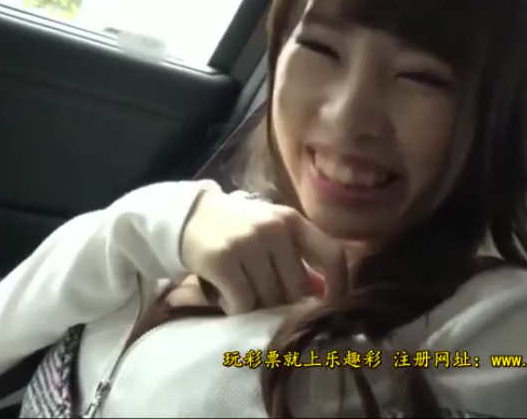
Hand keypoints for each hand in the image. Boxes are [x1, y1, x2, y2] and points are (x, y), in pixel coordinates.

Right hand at [179, 190, 345, 314]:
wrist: (189, 216)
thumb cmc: (238, 228)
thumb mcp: (272, 232)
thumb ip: (297, 256)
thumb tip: (321, 292)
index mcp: (293, 221)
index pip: (332, 255)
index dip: (338, 286)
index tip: (329, 306)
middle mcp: (274, 229)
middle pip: (297, 287)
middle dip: (284, 303)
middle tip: (266, 300)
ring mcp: (248, 243)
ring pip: (269, 298)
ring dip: (257, 307)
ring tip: (243, 293)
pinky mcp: (223, 260)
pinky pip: (243, 303)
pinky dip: (236, 309)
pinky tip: (227, 298)